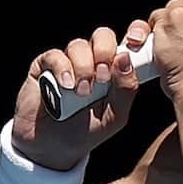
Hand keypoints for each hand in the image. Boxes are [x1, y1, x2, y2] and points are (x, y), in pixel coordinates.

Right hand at [11, 21, 150, 170]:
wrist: (53, 147)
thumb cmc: (87, 130)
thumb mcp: (115, 116)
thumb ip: (125, 90)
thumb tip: (126, 59)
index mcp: (114, 70)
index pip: (127, 42)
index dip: (134, 35)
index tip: (137, 43)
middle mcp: (92, 61)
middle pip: (102, 36)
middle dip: (105, 51)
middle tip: (104, 76)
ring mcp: (69, 62)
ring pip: (79, 45)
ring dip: (84, 66)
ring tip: (82, 92)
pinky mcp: (45, 66)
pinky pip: (55, 56)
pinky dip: (63, 69)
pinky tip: (67, 86)